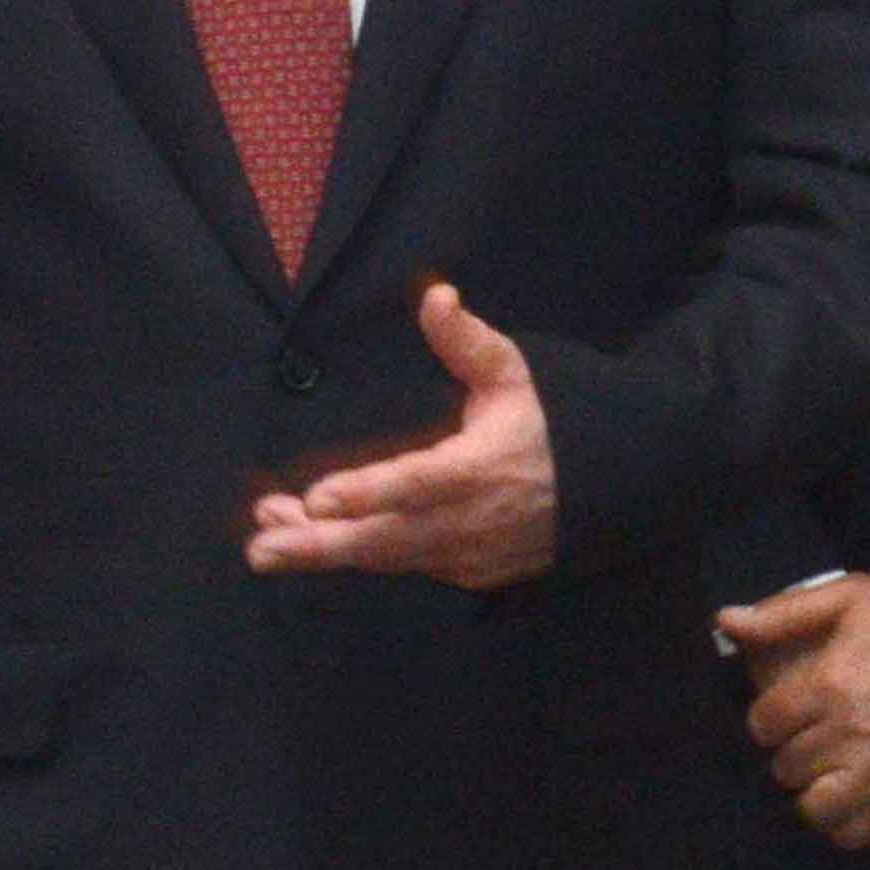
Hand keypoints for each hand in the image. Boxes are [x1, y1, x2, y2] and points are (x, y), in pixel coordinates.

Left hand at [243, 285, 560, 591]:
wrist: (609, 491)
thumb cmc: (552, 424)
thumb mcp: (514, 373)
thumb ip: (468, 341)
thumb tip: (435, 296)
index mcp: (478, 469)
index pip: (414, 484)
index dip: (364, 493)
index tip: (316, 499)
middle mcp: (468, 521)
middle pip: (385, 540)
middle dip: (319, 545)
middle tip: (260, 548)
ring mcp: (466, 554)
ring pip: (386, 557)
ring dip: (325, 550)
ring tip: (266, 540)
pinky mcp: (465, 574)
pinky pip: (403, 567)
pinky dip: (357, 556)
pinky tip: (311, 541)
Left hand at [717, 570, 869, 850]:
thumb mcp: (850, 595)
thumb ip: (784, 613)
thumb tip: (725, 621)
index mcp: (830, 688)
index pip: (765, 726)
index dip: (766, 722)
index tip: (779, 719)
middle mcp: (853, 736)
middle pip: (789, 771)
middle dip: (791, 759)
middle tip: (805, 748)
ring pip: (824, 813)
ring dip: (818, 800)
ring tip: (827, 783)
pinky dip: (861, 824)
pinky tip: (861, 805)